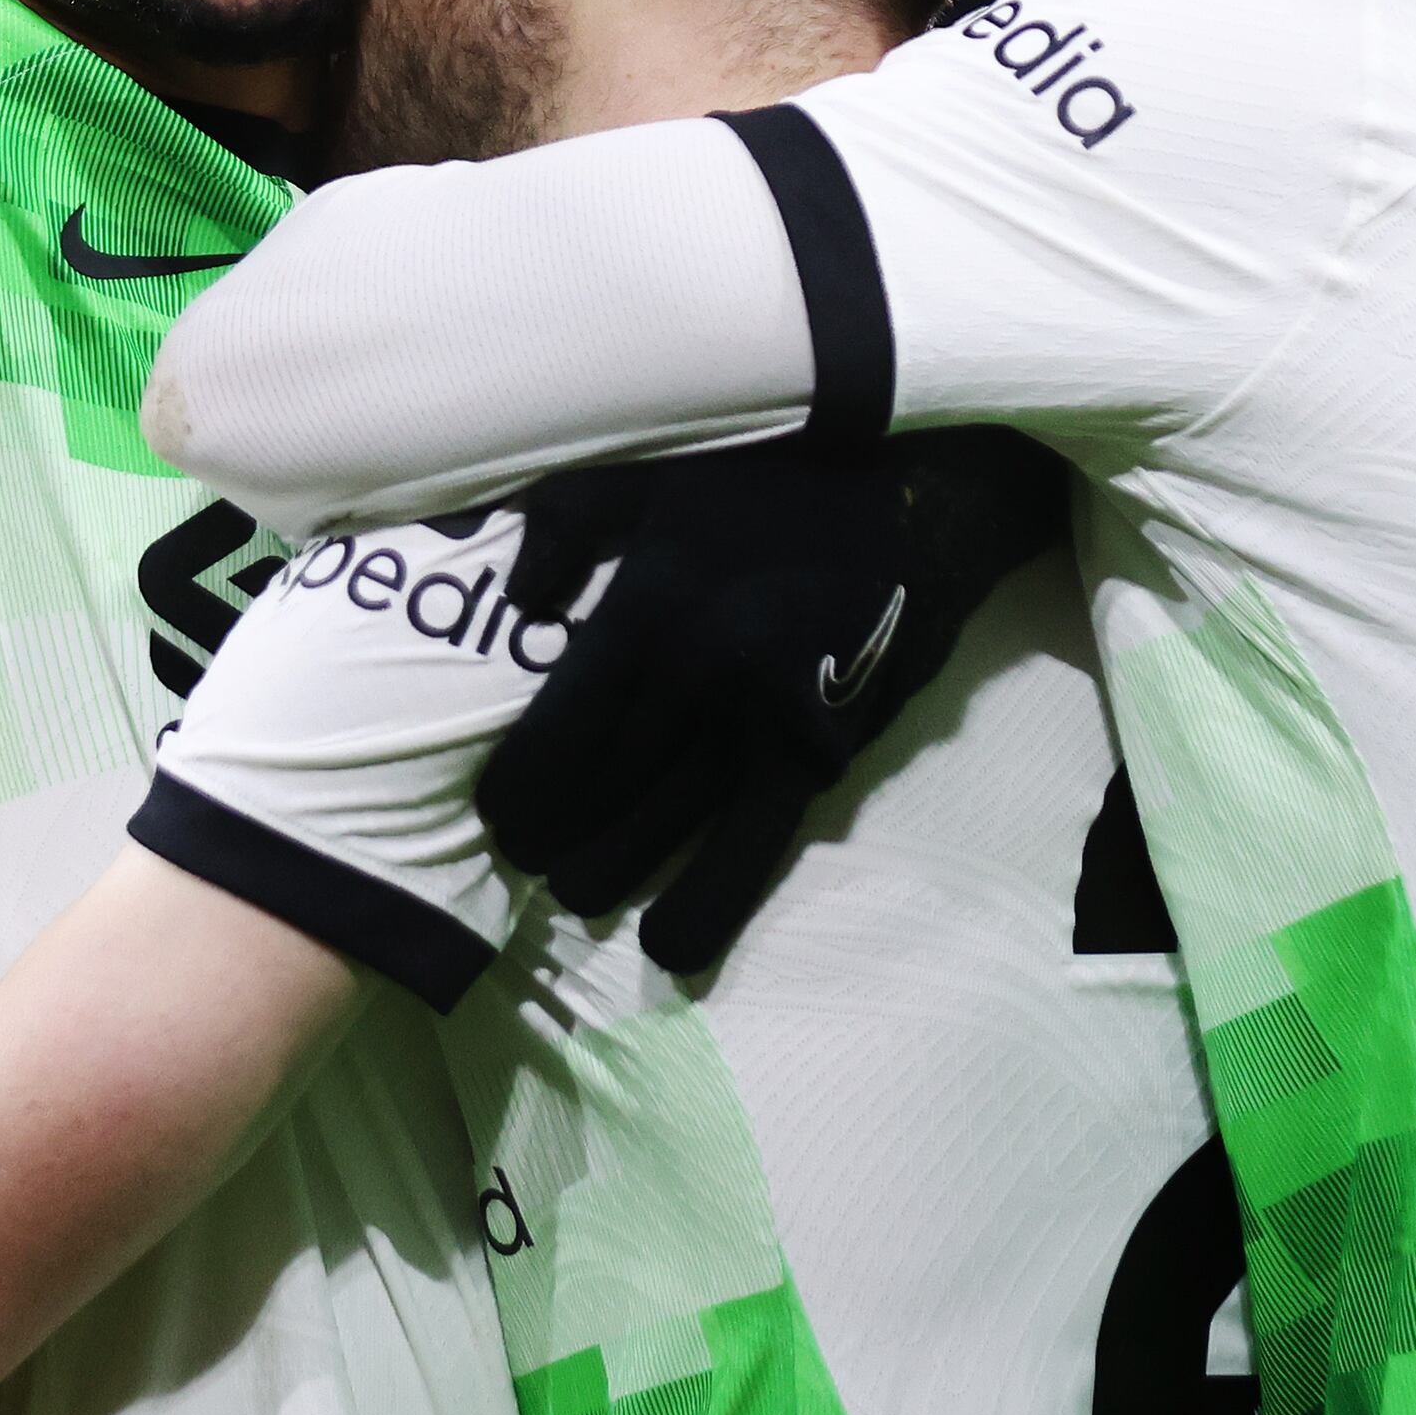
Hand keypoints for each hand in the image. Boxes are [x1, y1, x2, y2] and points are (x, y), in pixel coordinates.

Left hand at [474, 429, 1069, 972]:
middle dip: (550, 837)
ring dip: (608, 872)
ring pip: (665, 828)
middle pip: (599, 789)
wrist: (920, 490)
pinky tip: (667, 944)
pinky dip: (708, 904)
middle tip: (528, 854)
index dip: (514, 791)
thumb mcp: (656, 470)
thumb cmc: (775, 475)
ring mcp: (764, 720)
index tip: (496, 814)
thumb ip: (570, 522)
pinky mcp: (822, 752)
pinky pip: (754, 845)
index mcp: (648, 603)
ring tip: (574, 889)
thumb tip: (518, 601)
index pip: (556, 730)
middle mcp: (698, 672)